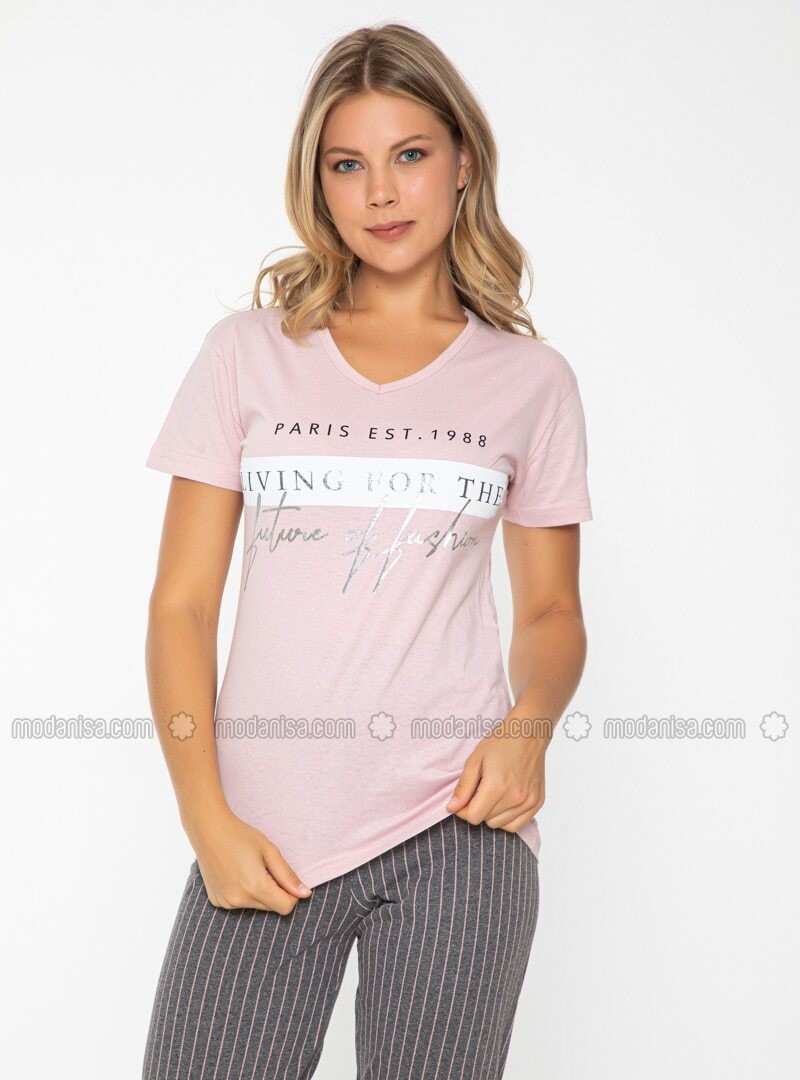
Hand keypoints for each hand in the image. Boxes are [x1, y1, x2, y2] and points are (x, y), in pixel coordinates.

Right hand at [183, 806, 312, 913]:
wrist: (208, 829)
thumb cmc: (241, 835)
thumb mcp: (269, 851)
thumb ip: (288, 876)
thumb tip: (305, 894)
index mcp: (256, 887)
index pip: (285, 907)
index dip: (291, 894)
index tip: (284, 877)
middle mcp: (240, 900)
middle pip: (271, 907)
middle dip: (274, 892)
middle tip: (264, 867)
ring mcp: (226, 903)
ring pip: (256, 906)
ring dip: (259, 893)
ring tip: (248, 868)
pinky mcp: (217, 901)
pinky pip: (239, 903)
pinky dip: (243, 893)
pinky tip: (235, 873)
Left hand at [446, 717, 545, 831]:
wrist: (529, 732)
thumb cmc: (501, 742)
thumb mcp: (475, 759)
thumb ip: (463, 787)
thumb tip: (452, 808)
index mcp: (497, 787)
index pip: (473, 817)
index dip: (464, 810)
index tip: (464, 799)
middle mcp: (515, 798)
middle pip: (486, 821)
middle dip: (478, 809)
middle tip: (480, 791)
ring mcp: (528, 802)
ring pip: (501, 825)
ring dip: (492, 815)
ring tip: (494, 794)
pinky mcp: (537, 803)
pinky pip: (517, 825)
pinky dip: (507, 818)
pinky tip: (505, 802)